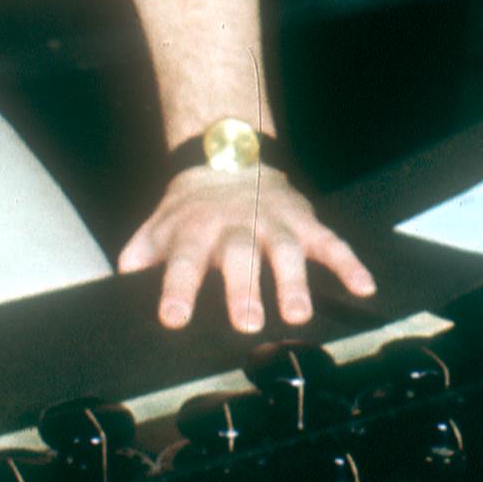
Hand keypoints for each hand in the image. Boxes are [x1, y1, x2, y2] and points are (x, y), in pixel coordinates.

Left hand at [119, 164, 378, 331]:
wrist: (227, 157)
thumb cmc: (190, 208)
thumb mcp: (158, 225)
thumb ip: (139, 256)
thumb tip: (117, 287)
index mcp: (196, 231)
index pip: (183, 262)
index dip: (178, 289)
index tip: (174, 318)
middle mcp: (235, 227)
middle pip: (240, 257)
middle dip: (244, 289)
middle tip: (248, 324)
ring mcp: (274, 223)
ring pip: (286, 251)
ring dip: (294, 282)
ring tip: (298, 315)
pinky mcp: (305, 222)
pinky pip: (331, 243)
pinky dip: (349, 264)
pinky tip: (365, 287)